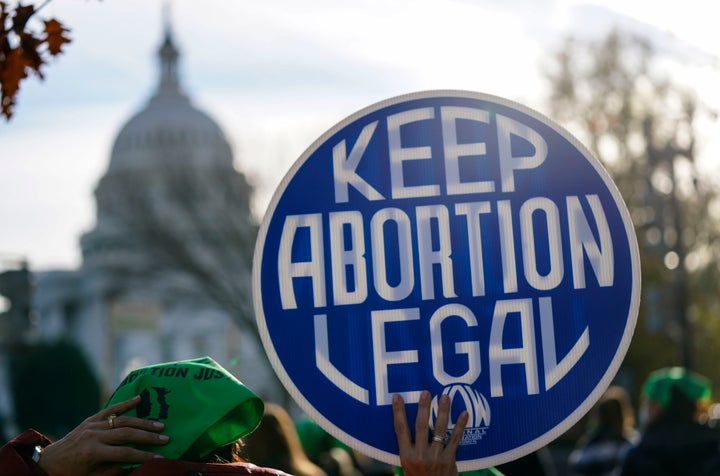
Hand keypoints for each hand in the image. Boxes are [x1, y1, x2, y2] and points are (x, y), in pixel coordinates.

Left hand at [38, 395, 168, 475]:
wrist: (48, 463)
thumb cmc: (72, 474)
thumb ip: (114, 470)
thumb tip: (137, 464)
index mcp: (93, 452)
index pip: (125, 453)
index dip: (143, 456)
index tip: (159, 458)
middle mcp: (94, 435)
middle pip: (127, 434)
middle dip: (148, 437)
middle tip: (165, 438)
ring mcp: (92, 425)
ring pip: (122, 420)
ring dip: (142, 422)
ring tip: (158, 425)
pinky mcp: (90, 419)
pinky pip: (110, 409)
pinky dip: (125, 403)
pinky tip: (139, 398)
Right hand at [393, 390, 467, 475]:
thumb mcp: (406, 466)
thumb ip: (407, 449)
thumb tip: (405, 427)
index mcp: (406, 456)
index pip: (400, 429)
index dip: (398, 412)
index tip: (398, 397)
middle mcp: (420, 455)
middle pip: (421, 426)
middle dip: (423, 407)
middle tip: (426, 392)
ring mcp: (436, 457)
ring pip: (440, 429)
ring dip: (443, 411)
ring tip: (445, 397)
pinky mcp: (449, 460)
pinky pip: (455, 439)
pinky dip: (460, 426)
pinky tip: (464, 413)